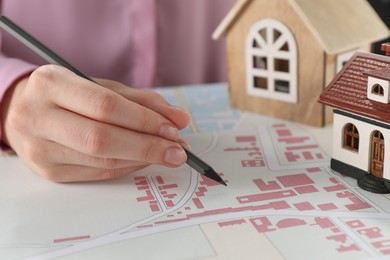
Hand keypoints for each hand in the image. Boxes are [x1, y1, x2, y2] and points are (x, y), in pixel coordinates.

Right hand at [0, 65, 189, 181]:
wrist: (23, 111)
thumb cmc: (67, 96)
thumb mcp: (99, 86)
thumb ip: (140, 100)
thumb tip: (178, 119)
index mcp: (51, 85)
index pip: (105, 106)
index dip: (143, 120)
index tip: (173, 128)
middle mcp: (39, 117)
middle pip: (101, 139)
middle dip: (147, 146)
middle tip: (177, 150)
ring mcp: (40, 149)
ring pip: (101, 161)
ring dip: (141, 159)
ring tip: (166, 153)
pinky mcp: (48, 171)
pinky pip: (97, 173)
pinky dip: (127, 167)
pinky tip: (143, 159)